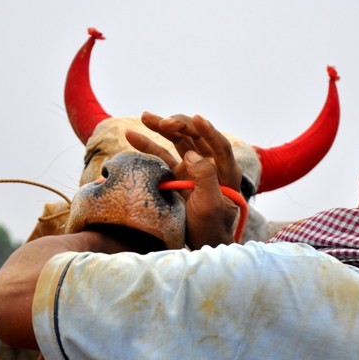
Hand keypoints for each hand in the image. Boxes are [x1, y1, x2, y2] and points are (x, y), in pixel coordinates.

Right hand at [126, 112, 242, 248]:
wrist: (201, 243)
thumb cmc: (211, 227)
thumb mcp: (211, 206)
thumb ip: (205, 179)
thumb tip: (192, 155)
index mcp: (227, 172)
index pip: (220, 146)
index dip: (209, 131)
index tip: (197, 119)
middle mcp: (211, 165)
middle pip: (196, 137)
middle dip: (181, 126)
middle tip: (164, 123)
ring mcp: (193, 167)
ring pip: (178, 141)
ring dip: (162, 127)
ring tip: (144, 116)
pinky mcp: (178, 174)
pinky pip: (162, 155)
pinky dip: (148, 145)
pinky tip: (131, 135)